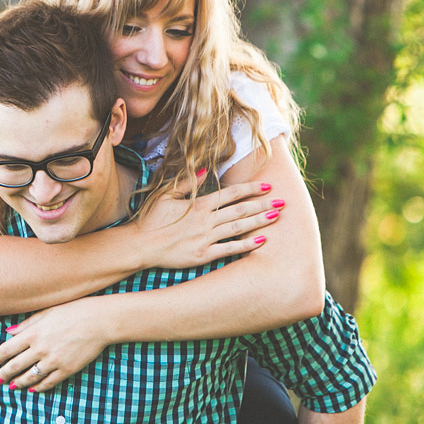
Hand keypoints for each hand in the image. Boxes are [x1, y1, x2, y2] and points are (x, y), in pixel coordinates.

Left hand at [0, 298, 112, 392]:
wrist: (99, 321)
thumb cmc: (74, 311)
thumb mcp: (47, 311)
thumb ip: (27, 324)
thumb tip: (9, 332)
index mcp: (33, 333)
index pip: (7, 349)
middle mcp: (40, 349)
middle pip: (15, 366)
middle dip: (4, 374)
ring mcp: (53, 361)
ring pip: (29, 378)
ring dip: (18, 383)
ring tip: (12, 386)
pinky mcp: (66, 370)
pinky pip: (48, 383)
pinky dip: (38, 387)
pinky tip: (33, 389)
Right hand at [133, 177, 284, 269]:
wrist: (141, 246)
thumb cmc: (152, 219)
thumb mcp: (166, 194)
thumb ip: (189, 181)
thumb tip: (207, 168)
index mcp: (198, 205)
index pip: (231, 194)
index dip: (251, 189)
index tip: (267, 186)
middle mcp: (206, 221)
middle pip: (240, 210)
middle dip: (263, 204)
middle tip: (282, 201)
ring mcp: (206, 239)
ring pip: (239, 227)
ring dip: (259, 221)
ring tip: (277, 216)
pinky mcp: (203, 255)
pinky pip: (229, 249)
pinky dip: (246, 245)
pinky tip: (261, 241)